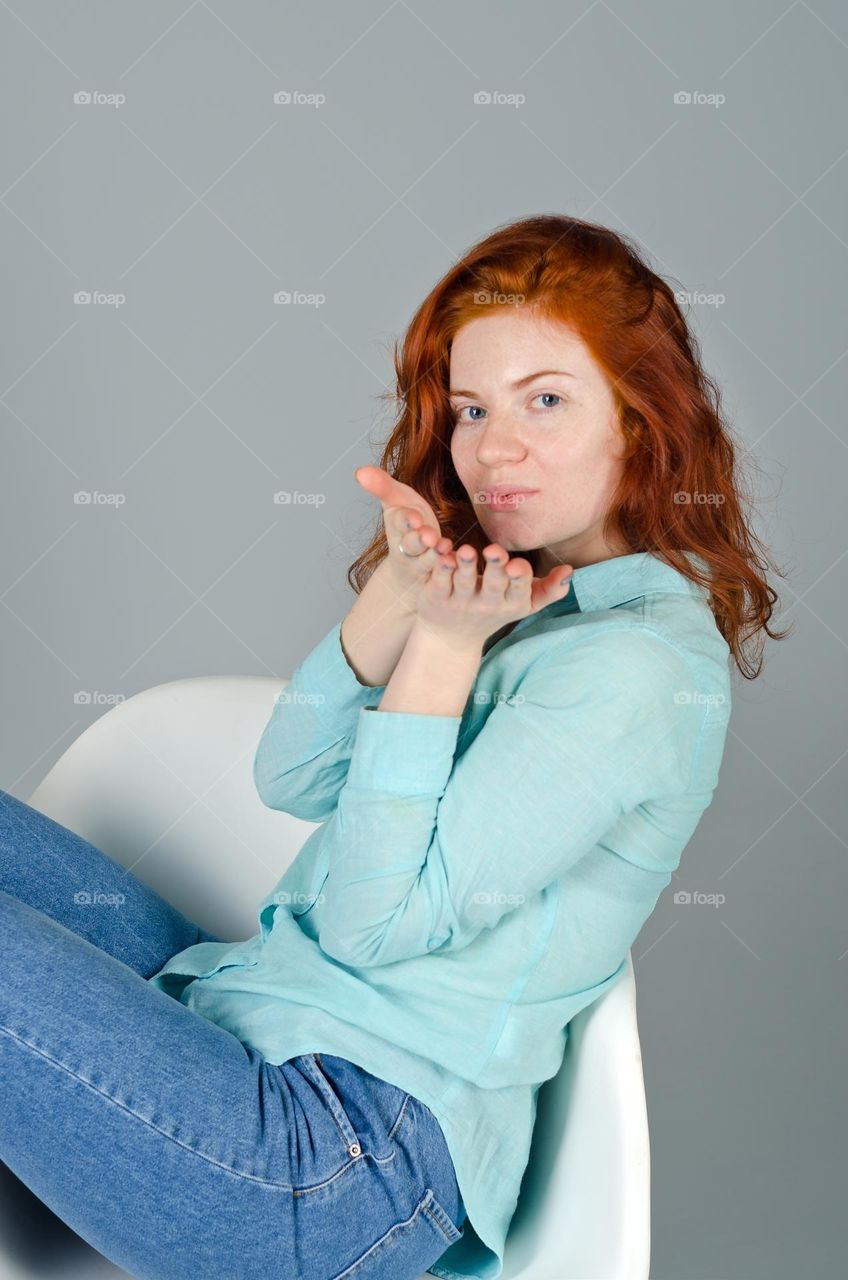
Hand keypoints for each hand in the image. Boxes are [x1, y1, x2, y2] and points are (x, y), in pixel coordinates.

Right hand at [354, 465, 454, 605]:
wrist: (408, 567)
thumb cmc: (407, 523)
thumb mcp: (397, 500)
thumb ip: (382, 486)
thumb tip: (360, 471)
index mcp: (397, 526)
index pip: (398, 523)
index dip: (406, 521)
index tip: (414, 518)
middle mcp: (406, 548)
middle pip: (411, 544)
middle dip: (419, 539)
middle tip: (429, 536)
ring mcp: (421, 565)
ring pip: (426, 562)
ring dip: (435, 554)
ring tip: (444, 546)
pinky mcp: (436, 578)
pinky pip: (442, 575)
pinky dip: (450, 567)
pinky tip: (457, 561)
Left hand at [415, 541, 572, 647]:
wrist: (453, 637)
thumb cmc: (496, 610)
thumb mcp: (525, 604)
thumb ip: (550, 590)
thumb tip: (569, 570)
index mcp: (511, 603)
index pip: (519, 590)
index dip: (519, 578)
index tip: (517, 565)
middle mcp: (487, 604)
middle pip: (493, 585)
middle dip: (495, 568)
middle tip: (494, 550)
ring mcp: (460, 602)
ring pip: (464, 582)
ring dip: (466, 566)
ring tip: (467, 551)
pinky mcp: (436, 597)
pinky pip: (439, 581)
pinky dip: (441, 569)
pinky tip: (443, 555)